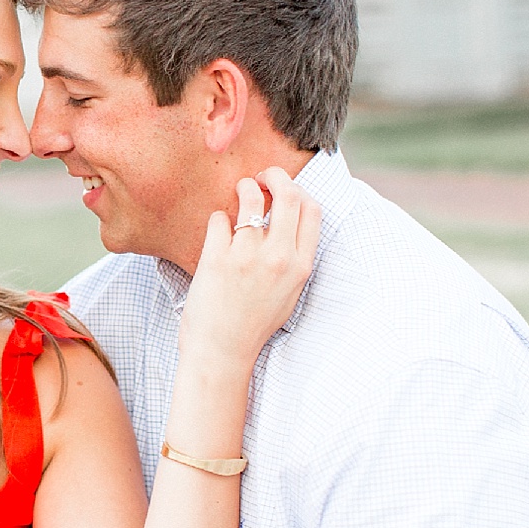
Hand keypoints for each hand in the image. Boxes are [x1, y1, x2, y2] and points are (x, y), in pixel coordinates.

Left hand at [179, 168, 320, 368]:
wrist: (222, 351)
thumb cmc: (253, 323)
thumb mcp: (289, 293)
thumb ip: (294, 258)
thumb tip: (291, 219)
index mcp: (301, 266)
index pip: (311, 209)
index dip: (297, 191)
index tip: (283, 190)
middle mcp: (278, 258)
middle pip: (287, 194)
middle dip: (274, 176)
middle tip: (260, 178)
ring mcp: (248, 256)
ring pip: (250, 198)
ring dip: (243, 189)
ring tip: (238, 193)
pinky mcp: (217, 258)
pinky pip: (219, 218)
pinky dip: (217, 219)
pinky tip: (217, 233)